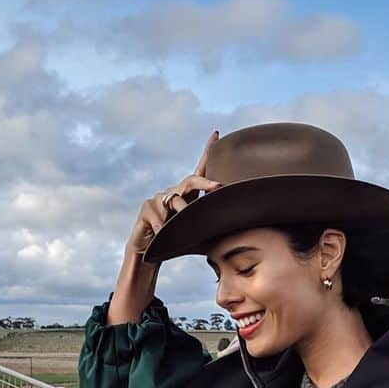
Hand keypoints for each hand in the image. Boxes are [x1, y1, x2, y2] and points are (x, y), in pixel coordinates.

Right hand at [126, 129, 224, 260]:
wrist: (149, 253)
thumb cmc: (178, 243)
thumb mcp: (199, 235)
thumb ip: (215, 229)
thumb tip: (242, 229)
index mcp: (189, 195)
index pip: (200, 171)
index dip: (208, 152)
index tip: (217, 134)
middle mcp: (175, 192)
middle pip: (191, 180)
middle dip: (205, 182)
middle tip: (219, 187)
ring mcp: (159, 198)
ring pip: (175, 200)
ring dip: (182, 211)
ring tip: (186, 220)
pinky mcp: (146, 208)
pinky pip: (158, 215)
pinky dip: (162, 226)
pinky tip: (162, 233)